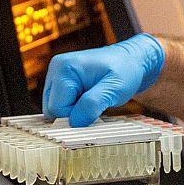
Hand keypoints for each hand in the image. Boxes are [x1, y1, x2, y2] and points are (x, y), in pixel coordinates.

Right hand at [42, 34, 165, 126]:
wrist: (131, 62)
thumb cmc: (125, 71)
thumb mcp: (113, 89)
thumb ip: (92, 104)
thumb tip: (74, 123)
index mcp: (64, 68)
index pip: (57, 107)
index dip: (76, 115)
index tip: (97, 108)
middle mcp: (55, 69)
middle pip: (52, 109)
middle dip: (74, 113)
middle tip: (96, 103)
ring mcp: (55, 75)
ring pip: (54, 109)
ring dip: (74, 111)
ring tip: (93, 99)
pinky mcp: (59, 82)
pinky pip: (59, 105)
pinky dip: (73, 109)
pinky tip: (87, 99)